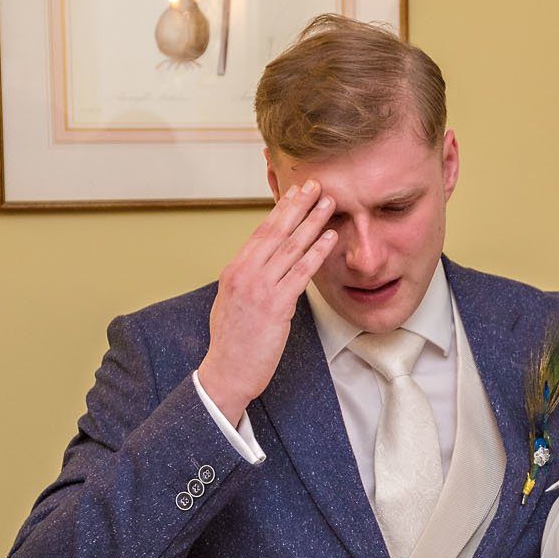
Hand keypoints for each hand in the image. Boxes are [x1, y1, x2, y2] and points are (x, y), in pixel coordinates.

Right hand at [197, 183, 336, 420]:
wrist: (227, 372)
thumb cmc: (233, 344)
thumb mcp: (231, 303)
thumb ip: (247, 281)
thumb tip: (262, 266)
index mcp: (234, 271)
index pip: (260, 232)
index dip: (281, 210)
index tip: (295, 193)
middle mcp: (245, 273)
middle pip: (276, 231)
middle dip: (298, 205)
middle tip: (316, 185)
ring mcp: (259, 288)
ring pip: (291, 247)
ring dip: (313, 222)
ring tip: (329, 203)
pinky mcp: (275, 306)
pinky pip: (301, 272)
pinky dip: (317, 252)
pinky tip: (331, 238)